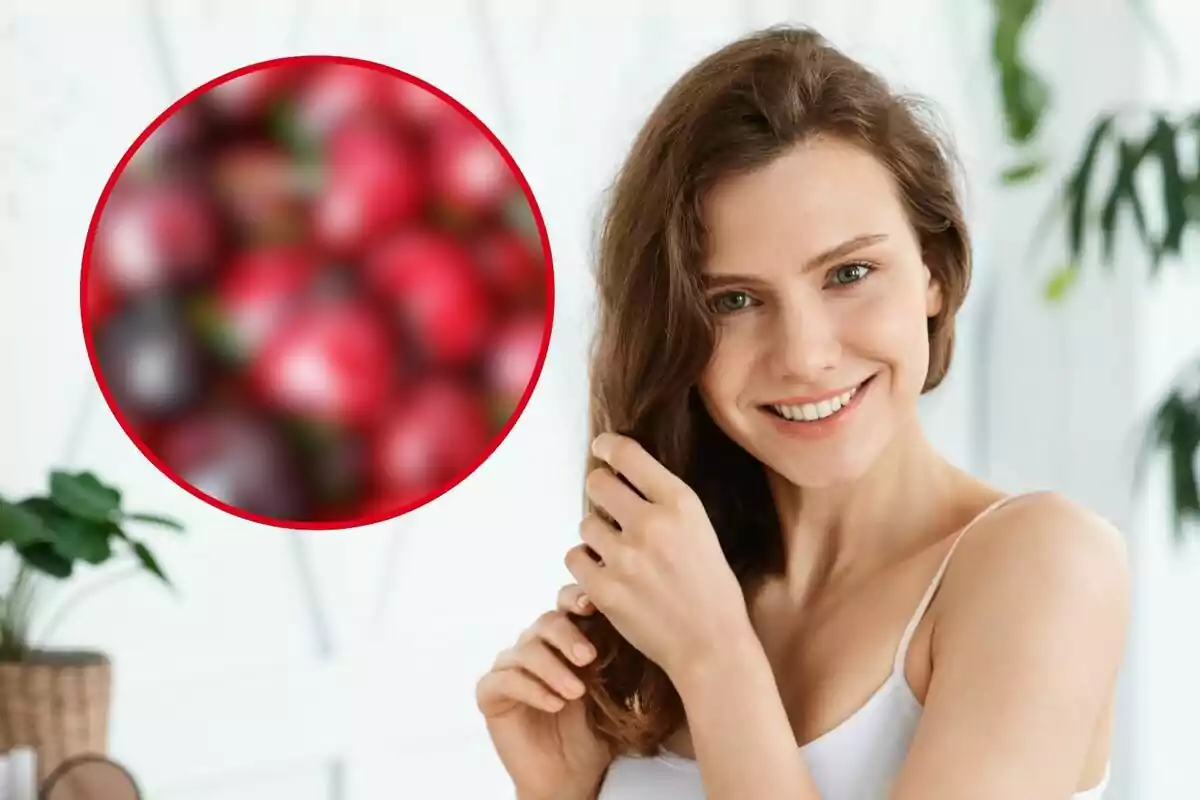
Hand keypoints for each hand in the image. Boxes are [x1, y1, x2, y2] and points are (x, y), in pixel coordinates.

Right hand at [476, 585, 612, 799]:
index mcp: (562, 638)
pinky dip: (532, 689)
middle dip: (567, 636)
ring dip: (553, 669)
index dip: (575, 598)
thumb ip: (610, 652)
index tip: (592, 606)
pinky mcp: (490, 694)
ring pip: (526, 651)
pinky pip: (505, 681)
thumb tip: (626, 619)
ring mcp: (509, 668)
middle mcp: (533, 646)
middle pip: (545, 623)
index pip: (564, 605)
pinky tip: (554, 703)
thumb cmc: (593, 729)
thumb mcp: (610, 687)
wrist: (573, 775)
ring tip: (576, 691)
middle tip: (589, 658)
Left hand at [564, 432, 753, 683]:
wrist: (712, 646)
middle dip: (601, 494)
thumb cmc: (710, 587)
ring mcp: (625, 557)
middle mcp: (651, 524)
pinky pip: (575, 558)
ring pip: (585, 525)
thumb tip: (623, 476)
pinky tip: (606, 575)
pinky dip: (586, 566)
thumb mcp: (700, 529)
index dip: (608, 447)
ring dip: (596, 537)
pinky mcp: (604, 589)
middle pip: (597, 483)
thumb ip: (664, 503)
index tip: (601, 448)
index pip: (628, 455)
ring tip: (619, 555)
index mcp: (680, 504)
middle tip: (610, 510)